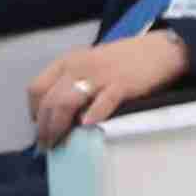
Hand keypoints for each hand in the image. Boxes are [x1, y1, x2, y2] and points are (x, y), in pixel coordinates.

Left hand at [23, 29, 190, 144]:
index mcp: (68, 61)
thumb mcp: (91, 64)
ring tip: (59, 143)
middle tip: (47, 145)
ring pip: (66, 103)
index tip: (39, 126)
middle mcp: (78, 67)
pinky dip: (92, 115)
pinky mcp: (121, 84)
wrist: (161, 50)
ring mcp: (99, 76)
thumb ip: (74, 82)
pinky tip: (88, 126)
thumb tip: (60, 112)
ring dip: (58, 127)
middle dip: (43, 127)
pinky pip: (102, 101)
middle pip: (48, 101)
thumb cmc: (125, 60)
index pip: (37, 88)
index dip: (33, 110)